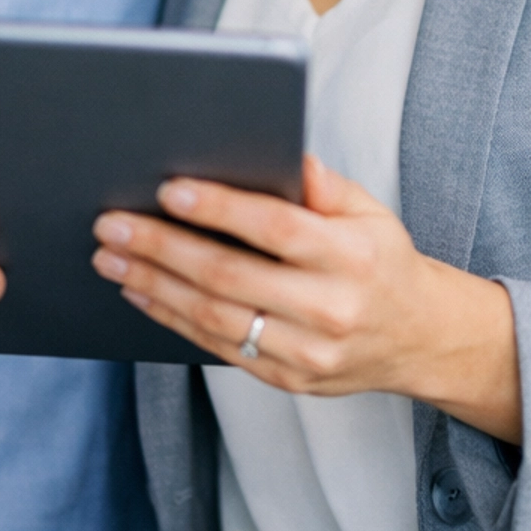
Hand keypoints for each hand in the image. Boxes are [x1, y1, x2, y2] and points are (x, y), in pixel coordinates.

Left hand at [92, 156, 521, 439]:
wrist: (419, 337)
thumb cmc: (382, 260)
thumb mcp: (368, 210)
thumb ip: (321, 183)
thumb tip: (279, 150)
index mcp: (353, 256)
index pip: (276, 229)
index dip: (219, 209)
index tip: (168, 189)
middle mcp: (330, 309)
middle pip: (230, 277)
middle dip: (162, 248)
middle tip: (112, 224)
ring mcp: (307, 353)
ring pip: (214, 318)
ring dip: (153, 285)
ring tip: (110, 256)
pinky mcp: (287, 380)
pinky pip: (218, 348)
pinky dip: (171, 318)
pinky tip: (141, 290)